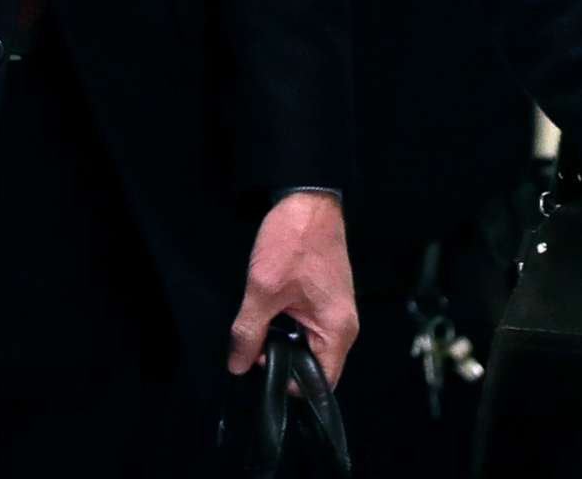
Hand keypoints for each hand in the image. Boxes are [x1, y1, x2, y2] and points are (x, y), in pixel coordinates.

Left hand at [226, 191, 358, 386]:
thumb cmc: (293, 241)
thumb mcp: (263, 289)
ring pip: (306, 343)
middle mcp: (343, 326)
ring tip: (260, 323)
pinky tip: (270, 308)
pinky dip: (287, 323)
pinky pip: (307, 325)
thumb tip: (238, 365)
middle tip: (254, 341)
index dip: (286, 380)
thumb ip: (249, 331)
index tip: (260, 362)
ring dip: (282, 338)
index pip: (319, 382)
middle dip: (282, 358)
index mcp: (338, 331)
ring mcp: (336, 311)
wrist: (307, 199)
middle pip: (312, 364)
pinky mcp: (326, 298)